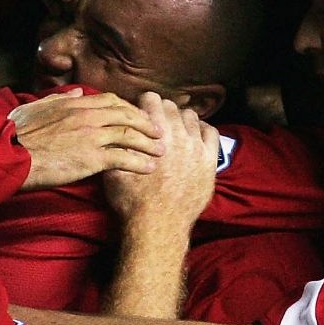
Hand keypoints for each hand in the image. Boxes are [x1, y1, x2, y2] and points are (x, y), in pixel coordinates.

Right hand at [11, 90, 163, 188]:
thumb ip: (58, 99)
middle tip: (160, 132)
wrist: (9, 155)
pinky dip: (138, 162)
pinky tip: (149, 168)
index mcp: (74, 104)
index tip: (138, 116)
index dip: (128, 108)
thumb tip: (76, 92)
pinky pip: (123, 158)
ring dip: (148, 143)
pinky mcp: (91, 158)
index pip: (111, 101)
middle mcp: (87, 116)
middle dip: (145, 123)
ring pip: (129, 135)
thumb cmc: (17, 134)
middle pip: (126, 116)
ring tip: (162, 151)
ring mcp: (91, 136)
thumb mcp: (36, 108)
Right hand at [102, 93, 219, 228]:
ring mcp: (197, 147)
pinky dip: (201, 129)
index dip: (143, 104)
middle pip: (171, 106)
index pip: (152, 98)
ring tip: (173, 131)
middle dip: (161, 111)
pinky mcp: (209, 161)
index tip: (140, 114)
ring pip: (191, 117)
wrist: (158, 226)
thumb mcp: (113, 170)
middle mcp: (178, 134)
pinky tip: (193, 136)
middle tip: (154, 124)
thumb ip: (117, 144)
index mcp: (154, 132)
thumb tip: (116, 127)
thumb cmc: (132, 200)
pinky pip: (211, 132)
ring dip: (180, 120)